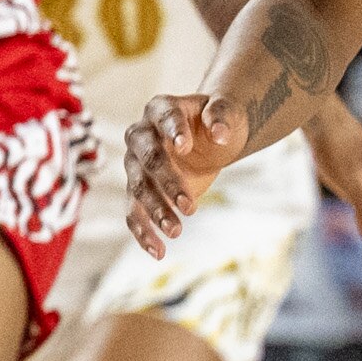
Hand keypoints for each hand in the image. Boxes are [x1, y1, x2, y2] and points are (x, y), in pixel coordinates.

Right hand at [125, 93, 246, 256]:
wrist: (209, 139)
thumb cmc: (217, 121)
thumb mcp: (228, 112)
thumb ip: (223, 116)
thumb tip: (220, 134)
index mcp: (160, 109)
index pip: (165, 118)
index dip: (174, 131)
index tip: (186, 147)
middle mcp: (141, 135)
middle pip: (149, 159)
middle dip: (167, 183)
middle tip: (191, 208)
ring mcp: (135, 164)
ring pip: (138, 189)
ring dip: (155, 211)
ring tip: (176, 231)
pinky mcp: (137, 190)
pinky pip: (133, 213)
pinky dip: (143, 233)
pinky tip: (157, 252)